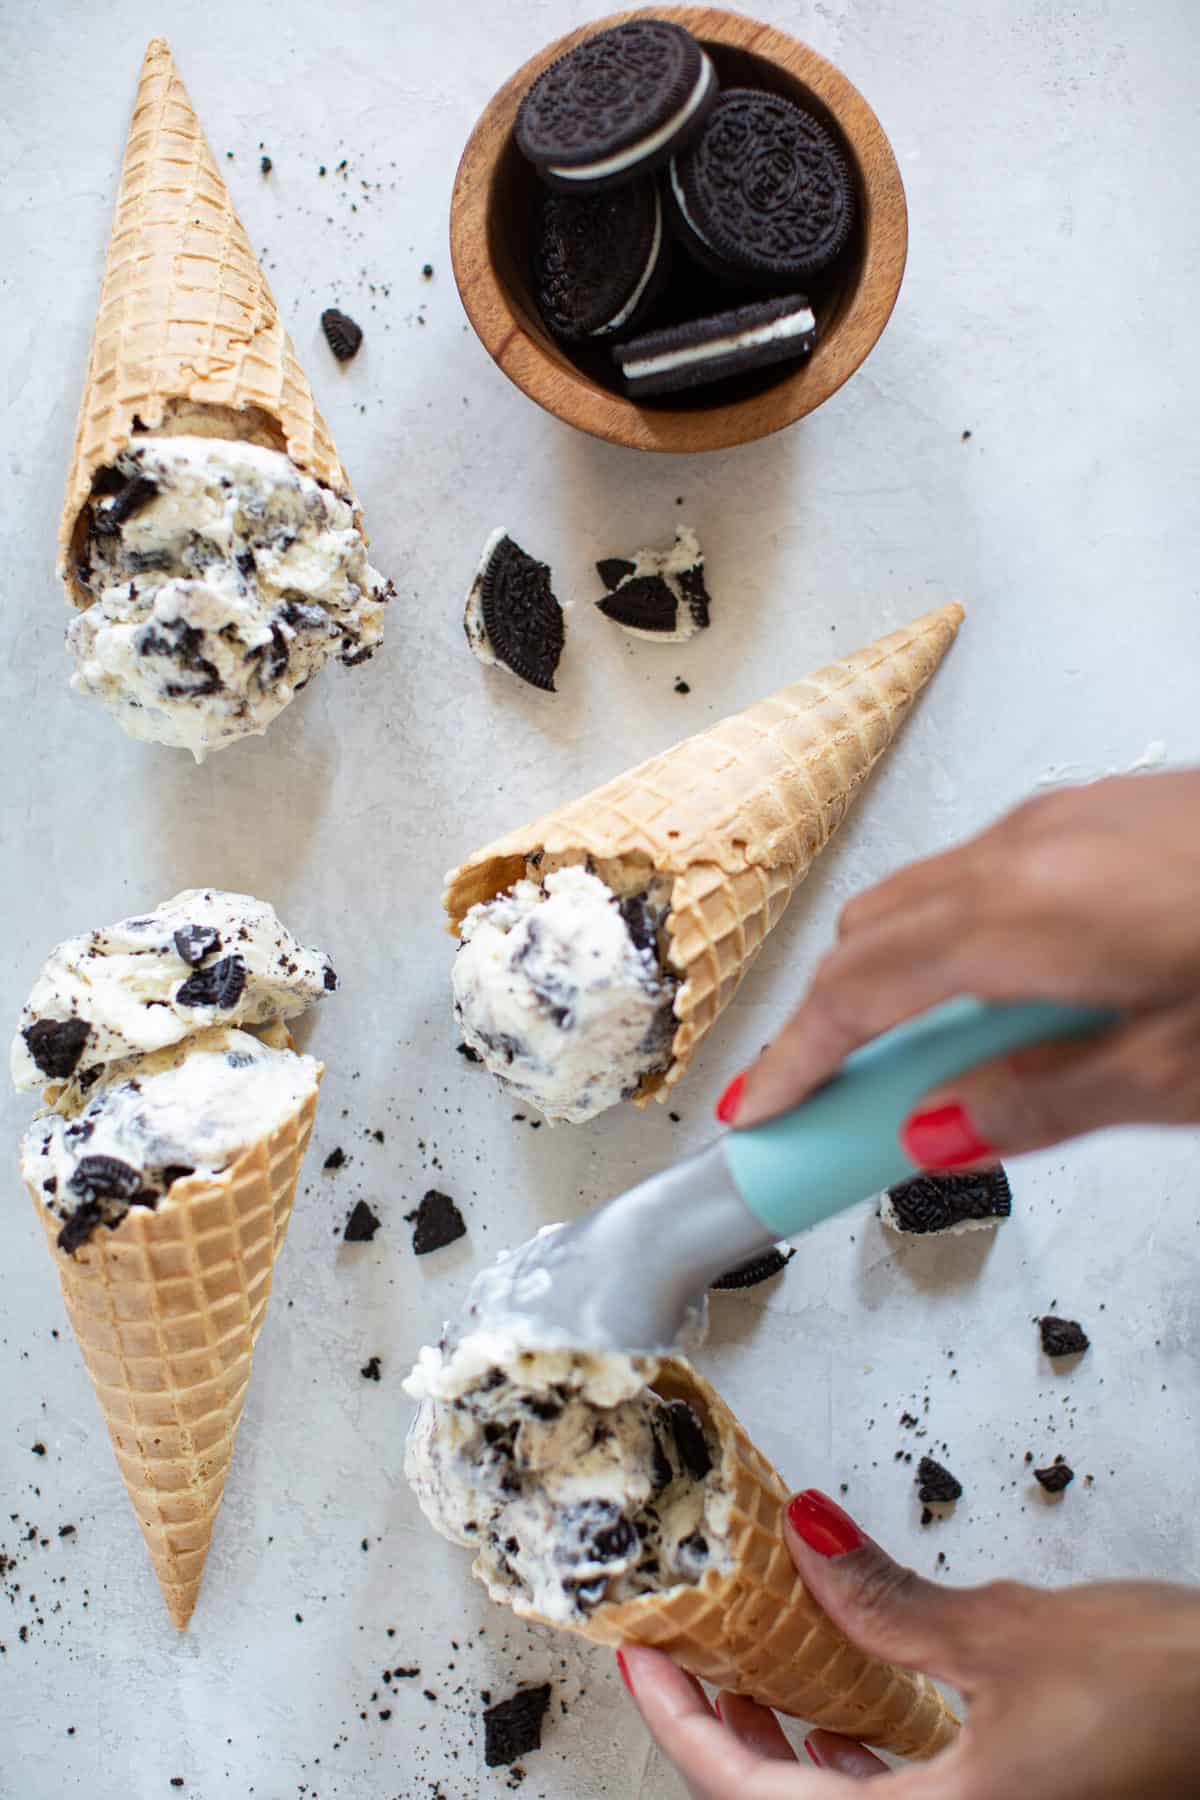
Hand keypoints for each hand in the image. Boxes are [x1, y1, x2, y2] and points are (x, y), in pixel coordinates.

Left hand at [619, 1488, 1199, 1797]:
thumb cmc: (1164, 1693)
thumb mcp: (1004, 1635)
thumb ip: (884, 1600)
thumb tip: (798, 1535)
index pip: (757, 1796)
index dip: (684, 1728)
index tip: (643, 1663)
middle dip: (723, 1733)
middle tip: (683, 1653)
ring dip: (785, 1743)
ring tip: (749, 1665)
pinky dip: (850, 1754)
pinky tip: (844, 1706)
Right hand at [727, 772, 1199, 1160]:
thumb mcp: (1176, 1069)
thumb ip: (1046, 1104)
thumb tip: (939, 1130)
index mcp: (1027, 911)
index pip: (858, 992)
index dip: (792, 1060)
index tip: (757, 1110)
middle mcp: (1031, 845)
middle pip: (871, 936)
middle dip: (831, 1023)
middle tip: (828, 1108)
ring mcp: (1065, 817)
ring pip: (925, 900)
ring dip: (898, 981)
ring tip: (926, 1069)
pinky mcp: (1101, 813)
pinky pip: (984, 877)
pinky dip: (956, 944)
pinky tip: (1008, 1001)